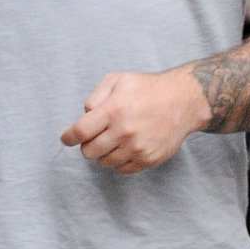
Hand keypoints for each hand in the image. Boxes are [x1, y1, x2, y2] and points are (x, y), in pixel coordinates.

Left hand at [60, 68, 210, 172]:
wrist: (183, 101)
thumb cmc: (147, 89)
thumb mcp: (118, 80)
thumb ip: (96, 96)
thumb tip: (85, 115)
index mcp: (114, 110)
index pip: (81, 131)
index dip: (69, 137)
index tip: (66, 139)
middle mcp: (125, 131)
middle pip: (90, 151)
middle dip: (86, 146)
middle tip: (93, 138)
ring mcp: (138, 148)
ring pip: (105, 162)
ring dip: (103, 154)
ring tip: (113, 140)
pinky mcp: (148, 159)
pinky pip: (122, 169)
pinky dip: (118, 161)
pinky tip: (124, 148)